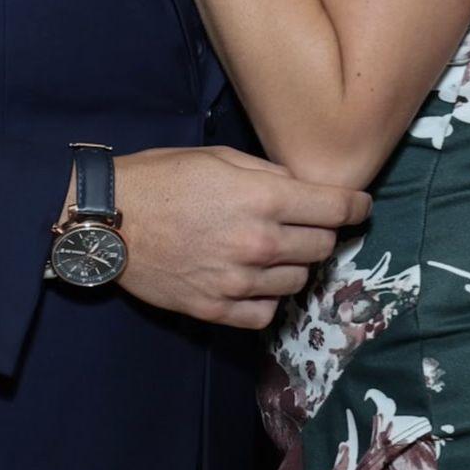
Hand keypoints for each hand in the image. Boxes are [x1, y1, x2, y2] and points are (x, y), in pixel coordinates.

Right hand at [112, 146, 370, 329]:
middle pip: (322, 247)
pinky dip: (267, 296)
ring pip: (299, 282)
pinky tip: (252, 278)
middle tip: (301, 223)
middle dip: (319, 232)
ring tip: (269, 250)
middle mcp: (259, 243)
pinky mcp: (218, 309)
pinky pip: (267, 312)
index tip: (360, 207)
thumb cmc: (163, 177)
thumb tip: (302, 189)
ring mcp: (239, 281)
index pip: (336, 209)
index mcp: (263, 199)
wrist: (109, 219)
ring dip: (293, 265)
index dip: (356, 207)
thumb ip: (268, 174)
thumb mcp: (219, 157)